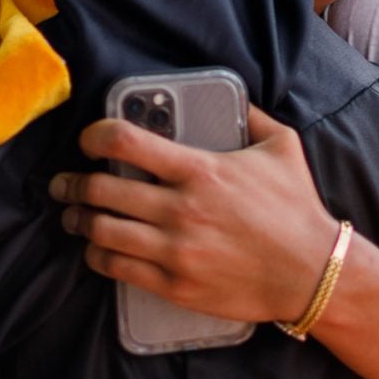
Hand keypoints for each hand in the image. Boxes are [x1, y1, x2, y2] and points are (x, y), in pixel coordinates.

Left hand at [49, 105, 339, 324]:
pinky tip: (97, 249)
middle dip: (73, 184)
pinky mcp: (175, 285)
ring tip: (74, 216)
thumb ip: (252, 115)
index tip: (89, 141)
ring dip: (78, 221)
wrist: (313, 273)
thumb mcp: (282, 147)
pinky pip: (117, 268)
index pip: (124, 142)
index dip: (95, 136)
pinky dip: (98, 256)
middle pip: (100, 190)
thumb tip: (234, 93)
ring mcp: (175, 250)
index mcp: (199, 170)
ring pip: (100, 231)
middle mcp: (180, 209)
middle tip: (65, 183)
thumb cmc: (298, 209)